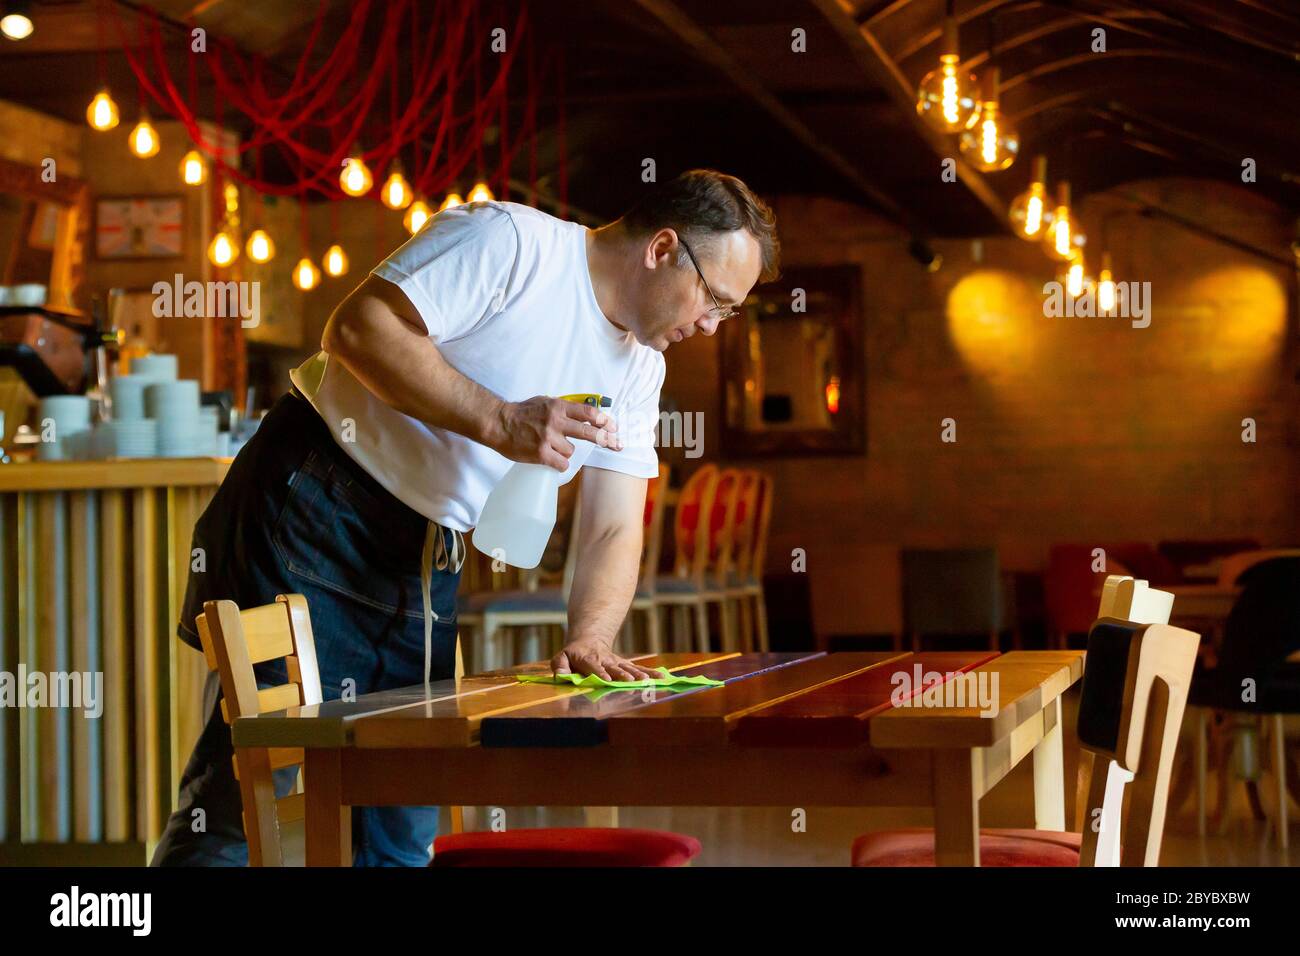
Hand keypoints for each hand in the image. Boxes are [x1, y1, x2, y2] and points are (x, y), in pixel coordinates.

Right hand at [491, 396, 621, 470]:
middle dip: (605, 439)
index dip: (604, 420)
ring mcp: (548, 438)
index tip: (613, 427)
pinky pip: (561, 463)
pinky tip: (549, 458)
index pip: (588, 412)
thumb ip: (564, 408)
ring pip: (571, 450)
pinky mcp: (541, 453)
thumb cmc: (522, 413)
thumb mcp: (545, 402)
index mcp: (558, 407)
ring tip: (549, 445)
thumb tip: (587, 412)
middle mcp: (555, 421)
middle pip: (589, 432)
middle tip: (617, 444)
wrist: (499, 423)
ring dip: (564, 451)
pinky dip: (558, 463)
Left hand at [551, 637, 661, 681]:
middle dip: (622, 675)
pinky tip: (661, 678)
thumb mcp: (562, 657)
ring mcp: (616, 662)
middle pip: (614, 668)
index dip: (600, 673)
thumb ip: (560, 666)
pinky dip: (650, 673)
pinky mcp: (625, 665)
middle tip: (631, 681)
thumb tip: (561, 675)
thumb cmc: (573, 654)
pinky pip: (639, 669)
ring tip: (648, 681)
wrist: (590, 639)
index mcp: (588, 659)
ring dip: (638, 674)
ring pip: (629, 668)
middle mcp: (605, 661)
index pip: (594, 667)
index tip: (606, 680)